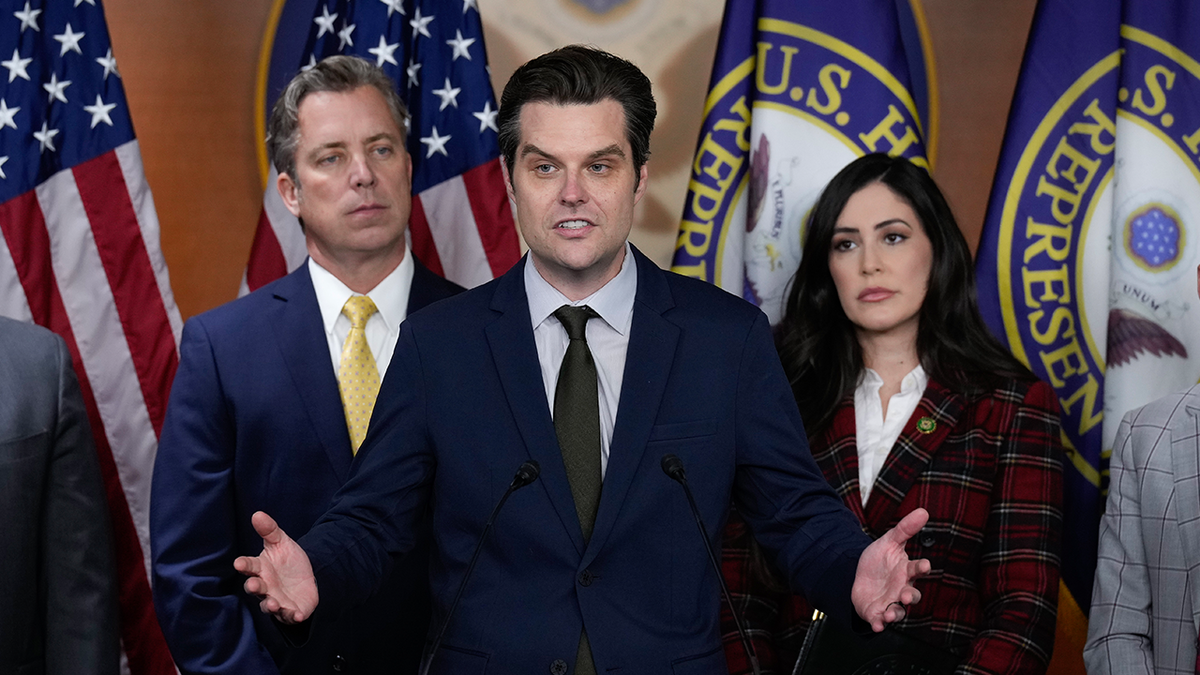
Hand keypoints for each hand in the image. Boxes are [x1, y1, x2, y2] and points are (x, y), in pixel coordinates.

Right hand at [233, 511, 318, 623]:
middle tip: (254, 585)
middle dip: (253, 587)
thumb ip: (270, 530)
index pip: (249, 566)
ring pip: (268, 605)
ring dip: (270, 605)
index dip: (244, 564)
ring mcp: (276, 600)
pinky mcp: (289, 611)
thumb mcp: (281, 542)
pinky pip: (289, 615)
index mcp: (261, 569)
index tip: (238, 562)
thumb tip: (257, 514)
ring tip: (272, 603)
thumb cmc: (288, 561)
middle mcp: (265, 586)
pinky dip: (292, 616)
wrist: (307, 577)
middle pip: (255, 588)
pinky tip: (297, 614)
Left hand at [850, 507, 931, 631]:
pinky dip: (879, 624)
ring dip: (895, 614)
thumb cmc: (880, 560)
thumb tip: (923, 511)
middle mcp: (902, 589)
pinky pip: (881, 620)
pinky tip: (877, 624)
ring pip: (898, 611)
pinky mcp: (877, 612)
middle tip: (906, 596)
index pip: (917, 569)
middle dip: (910, 597)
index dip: (922, 567)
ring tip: (890, 614)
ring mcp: (890, 602)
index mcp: (906, 571)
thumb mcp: (889, 541)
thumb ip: (905, 529)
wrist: (858, 575)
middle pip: (912, 595)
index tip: (925, 565)